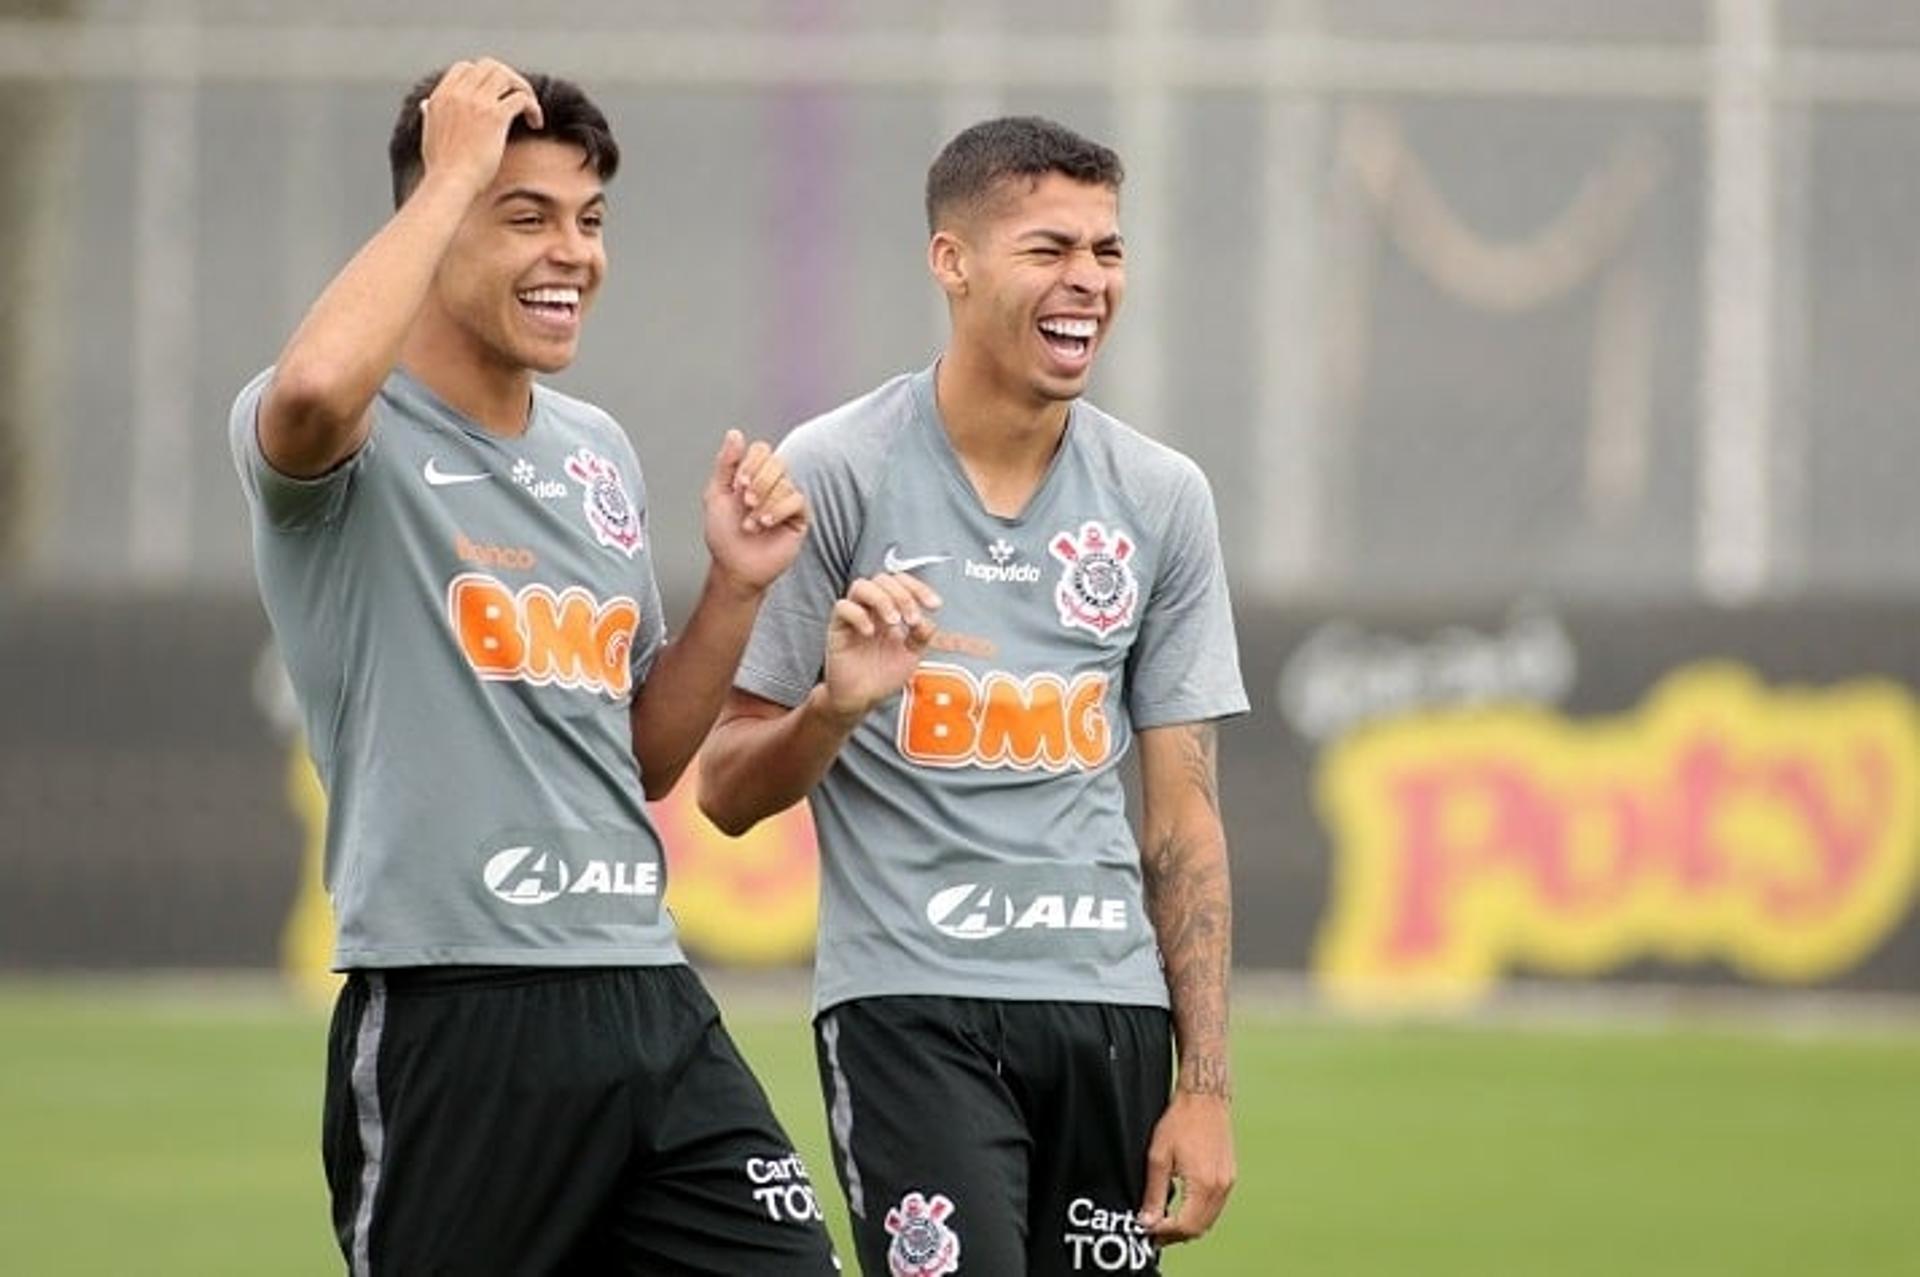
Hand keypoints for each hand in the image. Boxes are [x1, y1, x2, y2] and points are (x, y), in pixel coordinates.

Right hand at [418, 58, 543, 198]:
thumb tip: (425, 104)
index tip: (497, 95)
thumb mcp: (429, 134)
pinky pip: (521, 98)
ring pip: (507, 76)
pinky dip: (532, 107)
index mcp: (441, 96)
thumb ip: (430, 115)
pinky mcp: (495, 116)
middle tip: (518, 98)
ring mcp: (476, 102)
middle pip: (489, 66)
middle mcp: (458, 93)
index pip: (465, 68)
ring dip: (523, 89)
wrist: (449, 182)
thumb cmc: (442, 168)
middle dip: (508, 78)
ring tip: (530, 110)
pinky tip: (536, 123)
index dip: (484, 77)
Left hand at [703, 430, 807, 592]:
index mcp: (752, 475)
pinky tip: (765, 524)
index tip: (738, 483)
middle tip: (745, 502)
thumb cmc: (724, 535)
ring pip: (785, 482)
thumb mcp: (716, 494)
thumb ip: (725, 463)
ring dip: (763, 503)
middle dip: (758, 481)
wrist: (735, 567)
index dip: (751, 462)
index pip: (761, 450)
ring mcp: (786, 500)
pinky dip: (778, 511)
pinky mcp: (799, 517)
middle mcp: (772, 484)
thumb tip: (735, 434)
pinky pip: (797, 500)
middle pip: (777, 462)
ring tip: (750, 523)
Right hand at [821, 574, 940, 721]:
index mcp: (890, 609)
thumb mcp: (911, 655)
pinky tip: (870, 633)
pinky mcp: (837, 628)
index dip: (919, 588)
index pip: (902, 583)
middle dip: (903, 595)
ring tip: (893, 622)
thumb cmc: (883, 674)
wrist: (861, 698)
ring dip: (882, 599)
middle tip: (911, 620)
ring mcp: (854, 616)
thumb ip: (921, 636)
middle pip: (883, 579)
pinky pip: (842, 608)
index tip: (934, 605)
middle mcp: (871, 608)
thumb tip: (928, 620)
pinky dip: (859, 615)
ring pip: (861, 586)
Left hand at [1137, 1090, 1234, 1244]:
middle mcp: (1219, 1187)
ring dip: (1188, 1227)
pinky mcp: (1229, 1177)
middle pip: (1199, 1228)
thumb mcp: (1158, 1158)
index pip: (1185, 1226)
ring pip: (1209, 1220)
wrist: (1205, 1099)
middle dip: (1176, 1235)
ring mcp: (1227, 1183)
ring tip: (1165, 1223)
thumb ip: (1154, 1193)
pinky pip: (1215, 1207)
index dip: (1164, 1233)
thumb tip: (1147, 1220)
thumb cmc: (1182, 1121)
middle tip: (1154, 1233)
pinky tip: (1183, 1209)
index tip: (1148, 1231)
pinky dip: (1199, 1215)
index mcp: (1203, 1184)